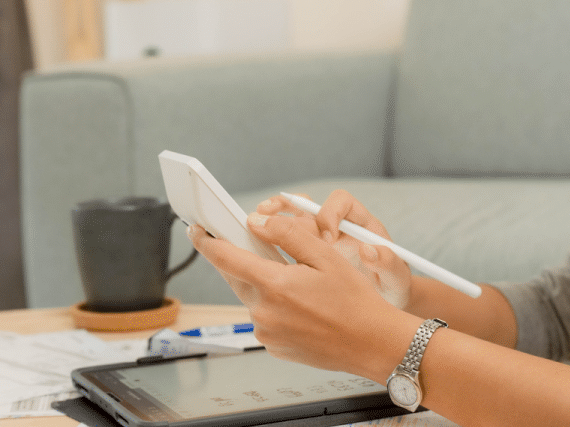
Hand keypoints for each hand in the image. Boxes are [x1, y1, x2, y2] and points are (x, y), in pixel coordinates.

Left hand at [188, 212, 418, 377]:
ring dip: (264, 286)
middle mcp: (264, 312)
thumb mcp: (326, 256)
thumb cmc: (355, 301)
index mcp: (274, 285)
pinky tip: (302, 306)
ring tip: (300, 285)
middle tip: (260, 250)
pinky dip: (275, 307)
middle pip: (236, 277)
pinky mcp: (274, 347)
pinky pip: (265, 319)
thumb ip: (288, 235)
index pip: (226, 258)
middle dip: (242, 261)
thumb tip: (257, 223)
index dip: (207, 242)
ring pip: (252, 298)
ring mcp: (267, 333)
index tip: (197, 230)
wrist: (372, 344)